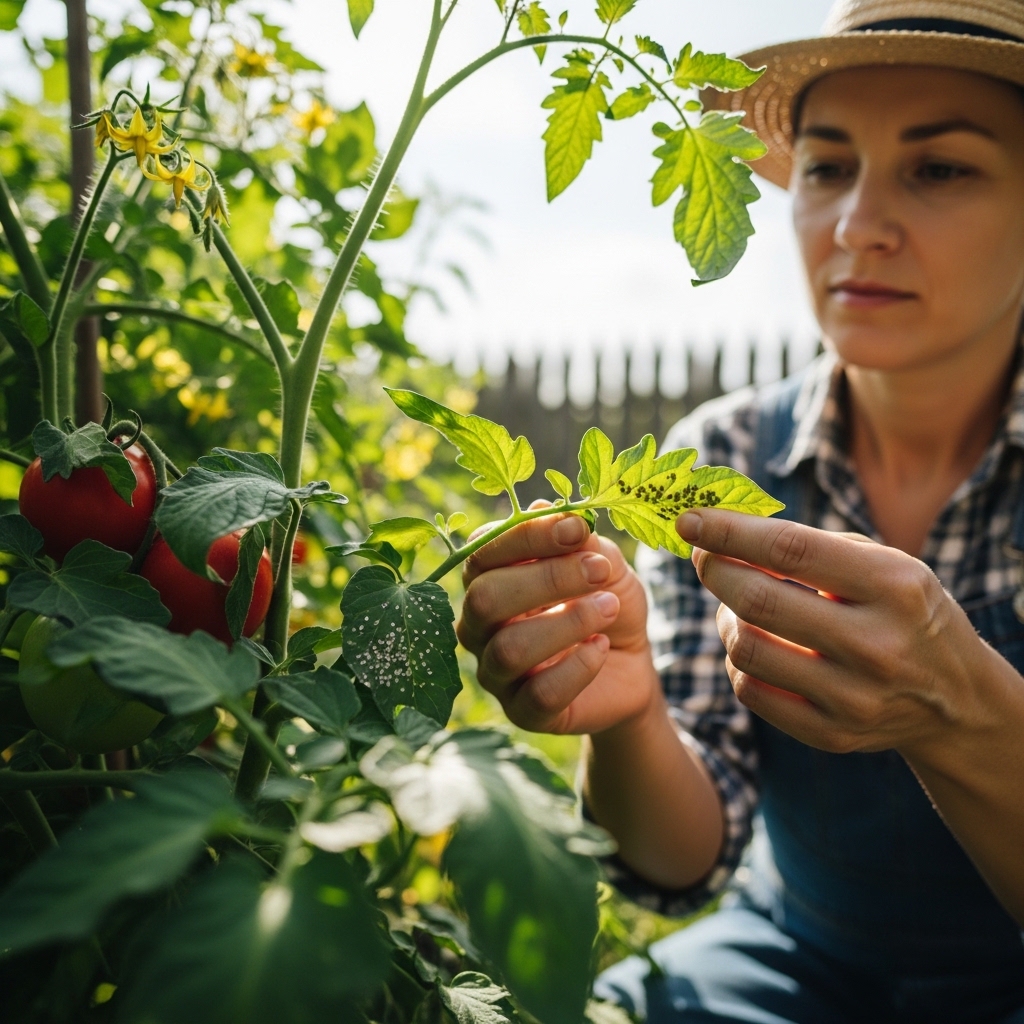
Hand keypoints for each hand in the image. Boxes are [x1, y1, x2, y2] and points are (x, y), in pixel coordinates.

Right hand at [456, 503, 657, 733]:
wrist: (631, 662)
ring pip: (510, 649)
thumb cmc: (604, 600)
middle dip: (547, 579)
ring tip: (608, 608)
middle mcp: (479, 626)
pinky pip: (539, 694)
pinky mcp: (523, 712)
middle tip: (600, 571)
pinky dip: (577, 667)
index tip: (577, 528)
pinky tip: (602, 648)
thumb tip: (542, 510)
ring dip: (567, 623)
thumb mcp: (601, 562)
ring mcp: (496, 672)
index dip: (527, 536)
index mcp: (487, 580)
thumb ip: (576, 541)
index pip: (483, 552)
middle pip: (486, 599)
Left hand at [677, 508, 994, 755]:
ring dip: (725, 619)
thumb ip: (810, 546)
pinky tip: (753, 644)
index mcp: (893, 585)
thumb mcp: (882, 565)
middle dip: (715, 571)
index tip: (689, 519)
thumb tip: (721, 533)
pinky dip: (738, 661)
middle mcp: (877, 644)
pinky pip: (751, 692)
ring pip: (746, 650)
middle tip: (704, 558)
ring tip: (737, 604)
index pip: (790, 549)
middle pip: (758, 602)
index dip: (730, 532)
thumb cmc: (903, 612)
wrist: (956, 700)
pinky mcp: (833, 734)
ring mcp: (855, 697)